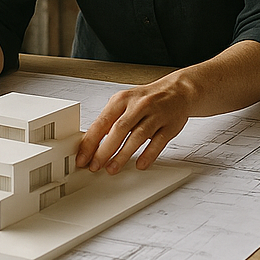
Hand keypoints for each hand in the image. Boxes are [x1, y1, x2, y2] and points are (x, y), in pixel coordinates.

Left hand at [75, 76, 193, 174]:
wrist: (177, 91)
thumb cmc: (147, 99)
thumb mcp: (125, 102)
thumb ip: (110, 120)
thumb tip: (92, 144)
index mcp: (123, 99)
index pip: (102, 121)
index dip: (91, 142)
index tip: (82, 157)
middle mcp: (139, 105)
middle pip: (119, 129)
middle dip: (104, 150)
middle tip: (95, 166)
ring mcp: (155, 115)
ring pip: (137, 136)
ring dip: (123, 155)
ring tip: (112, 168)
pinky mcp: (169, 126)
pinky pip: (158, 142)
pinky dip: (148, 155)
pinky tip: (140, 164)